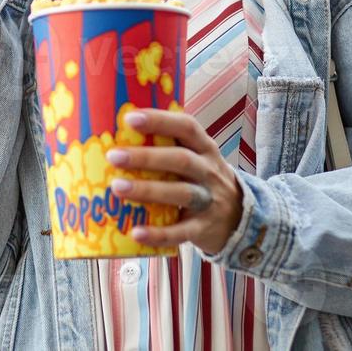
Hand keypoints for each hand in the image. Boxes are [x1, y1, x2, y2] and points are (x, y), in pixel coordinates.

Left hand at [106, 109, 244, 253]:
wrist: (238, 217)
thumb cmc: (202, 179)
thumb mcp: (196, 157)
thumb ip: (169, 145)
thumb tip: (117, 133)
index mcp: (204, 148)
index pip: (186, 127)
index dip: (160, 120)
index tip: (130, 118)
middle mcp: (208, 171)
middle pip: (180, 160)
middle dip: (146, 157)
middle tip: (114, 156)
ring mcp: (208, 200)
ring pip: (180, 193)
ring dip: (147, 190)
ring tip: (117, 187)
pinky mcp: (203, 228)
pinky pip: (181, 232)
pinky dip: (159, 234)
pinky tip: (136, 232)